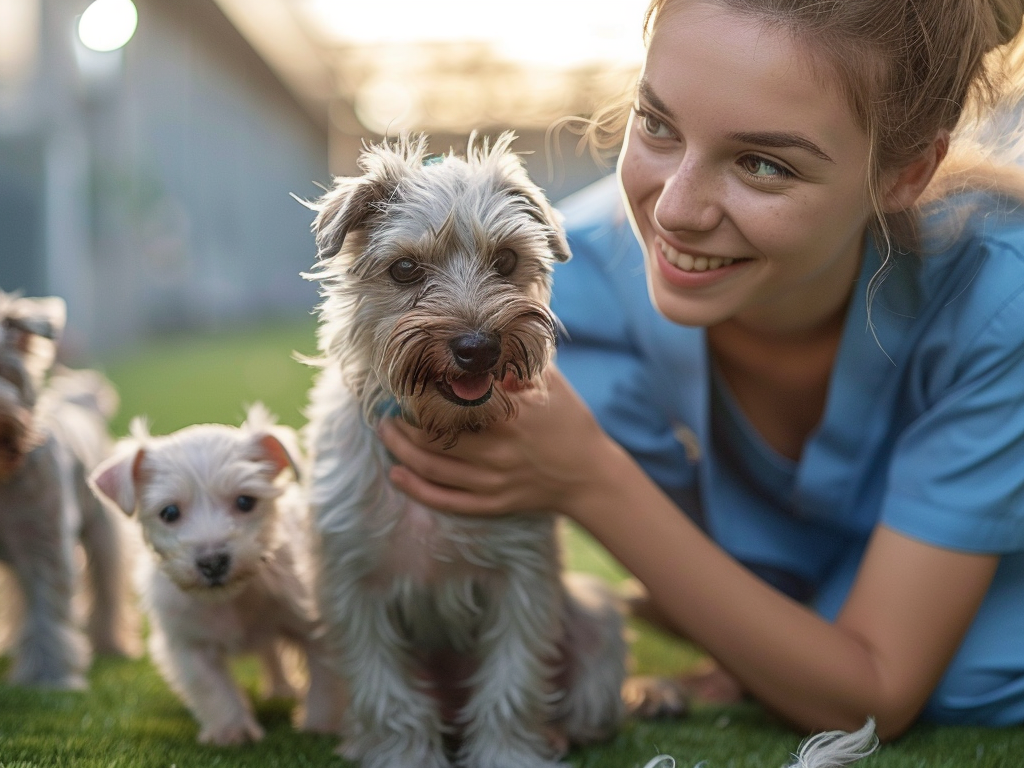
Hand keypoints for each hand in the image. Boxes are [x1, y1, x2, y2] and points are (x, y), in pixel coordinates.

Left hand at [378, 366, 610, 517]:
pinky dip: (416, 489)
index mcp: (510, 417)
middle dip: (404, 423)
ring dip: (401, 450)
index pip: (454, 403)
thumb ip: (518, 365)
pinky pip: (445, 501)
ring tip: (386, 432)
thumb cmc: (571, 424)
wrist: (591, 477)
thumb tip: (485, 349)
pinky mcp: (492, 504)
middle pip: (434, 437)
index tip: (410, 382)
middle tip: (388, 410)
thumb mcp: (551, 385)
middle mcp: (497, 451)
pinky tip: (396, 474)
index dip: (426, 394)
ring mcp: (492, 482)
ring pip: (432, 468)